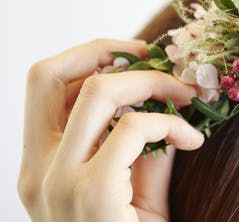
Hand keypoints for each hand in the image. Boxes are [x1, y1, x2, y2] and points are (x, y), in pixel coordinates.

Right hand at [18, 39, 203, 221]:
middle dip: (107, 51)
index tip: (134, 55)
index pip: (44, 84)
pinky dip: (171, 123)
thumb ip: (145, 138)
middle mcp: (36, 170)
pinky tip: (194, 139)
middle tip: (155, 57)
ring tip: (189, 95)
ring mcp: (56, 184)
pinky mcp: (91, 196)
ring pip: (96, 92)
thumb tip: (169, 92)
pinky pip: (133, 129)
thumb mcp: (136, 183)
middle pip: (49, 73)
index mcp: (40, 163)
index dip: (88, 56)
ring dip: (153, 81)